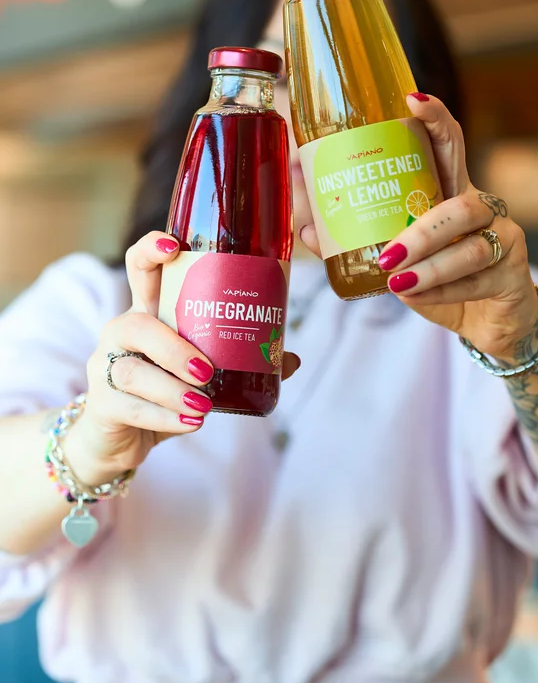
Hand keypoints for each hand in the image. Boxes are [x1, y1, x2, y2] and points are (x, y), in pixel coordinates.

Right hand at [66, 232, 299, 484]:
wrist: (122, 436)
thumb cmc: (164, 390)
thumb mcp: (199, 370)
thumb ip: (238, 360)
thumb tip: (290, 358)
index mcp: (148, 311)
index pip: (140, 268)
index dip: (150, 250)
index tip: (174, 246)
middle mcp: (122, 332)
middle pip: (137, 325)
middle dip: (174, 348)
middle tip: (207, 371)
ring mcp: (105, 367)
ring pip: (133, 372)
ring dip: (172, 390)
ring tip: (203, 406)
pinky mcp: (101, 404)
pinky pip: (130, 408)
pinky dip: (165, 418)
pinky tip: (191, 423)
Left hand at [301, 95, 537, 361]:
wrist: (483, 319)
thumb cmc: (435, 278)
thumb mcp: (395, 256)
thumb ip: (356, 241)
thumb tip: (305, 227)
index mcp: (447, 190)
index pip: (447, 143)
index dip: (434, 118)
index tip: (410, 101)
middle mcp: (478, 206)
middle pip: (460, 203)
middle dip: (423, 230)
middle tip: (387, 253)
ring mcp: (501, 236)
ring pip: (470, 246)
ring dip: (430, 266)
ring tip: (397, 280)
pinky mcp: (511, 271)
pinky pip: (476, 278)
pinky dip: (441, 290)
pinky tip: (416, 295)